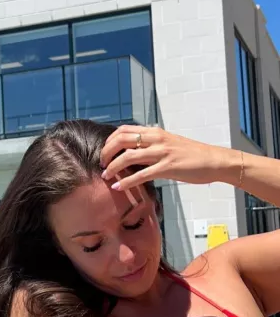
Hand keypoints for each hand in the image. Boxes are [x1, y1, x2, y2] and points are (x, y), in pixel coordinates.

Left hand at [99, 125, 236, 191]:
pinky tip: (118, 187)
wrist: (214, 160)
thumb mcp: (169, 143)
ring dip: (113, 166)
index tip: (104, 152)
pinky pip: (142, 174)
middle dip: (107, 151)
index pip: (124, 130)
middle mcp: (157, 139)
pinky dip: (127, 181)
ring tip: (105, 175)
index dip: (110, 140)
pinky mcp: (168, 167)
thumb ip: (152, 145)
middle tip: (101, 163)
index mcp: (155, 132)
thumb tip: (134, 152)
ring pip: (129, 156)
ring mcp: (162, 152)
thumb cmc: (192, 155)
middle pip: (122, 139)